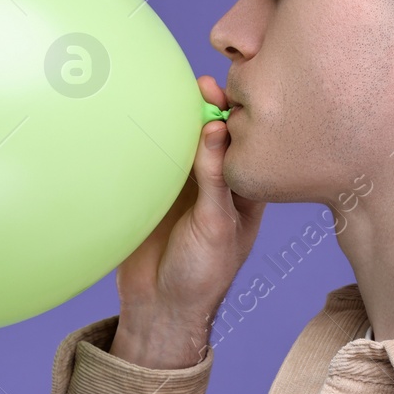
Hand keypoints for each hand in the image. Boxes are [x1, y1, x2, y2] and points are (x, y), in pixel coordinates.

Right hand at [111, 75, 264, 368]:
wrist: (158, 307)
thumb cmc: (202, 275)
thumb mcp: (216, 225)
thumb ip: (214, 178)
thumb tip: (216, 127)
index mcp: (242, 192)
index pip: (245, 145)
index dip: (240, 118)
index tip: (231, 93)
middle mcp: (214, 184)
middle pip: (213, 135)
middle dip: (209, 107)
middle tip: (203, 85)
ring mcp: (182, 186)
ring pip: (183, 142)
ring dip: (179, 118)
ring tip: (176, 92)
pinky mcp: (152, 190)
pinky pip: (154, 157)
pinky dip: (152, 137)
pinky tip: (147, 117)